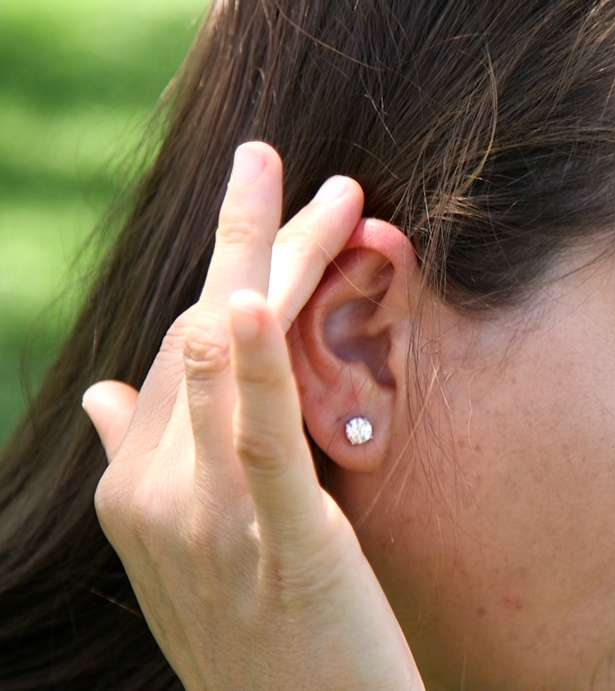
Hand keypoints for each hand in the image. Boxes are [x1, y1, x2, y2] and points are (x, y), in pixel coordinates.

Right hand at [82, 141, 424, 690]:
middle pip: (200, 334)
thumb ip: (144, 466)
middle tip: (271, 156)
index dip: (227, 271)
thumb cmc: (257, 643)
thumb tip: (105, 393)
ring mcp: (210, 519)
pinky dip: (250, 366)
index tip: (270, 210)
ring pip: (228, 362)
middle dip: (247, 238)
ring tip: (322, 189)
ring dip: (272, 263)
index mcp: (137, 489)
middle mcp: (156, 495)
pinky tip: (250, 300)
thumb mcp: (181, 552)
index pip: (179, 350)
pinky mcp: (280, 543)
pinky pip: (259, 442)